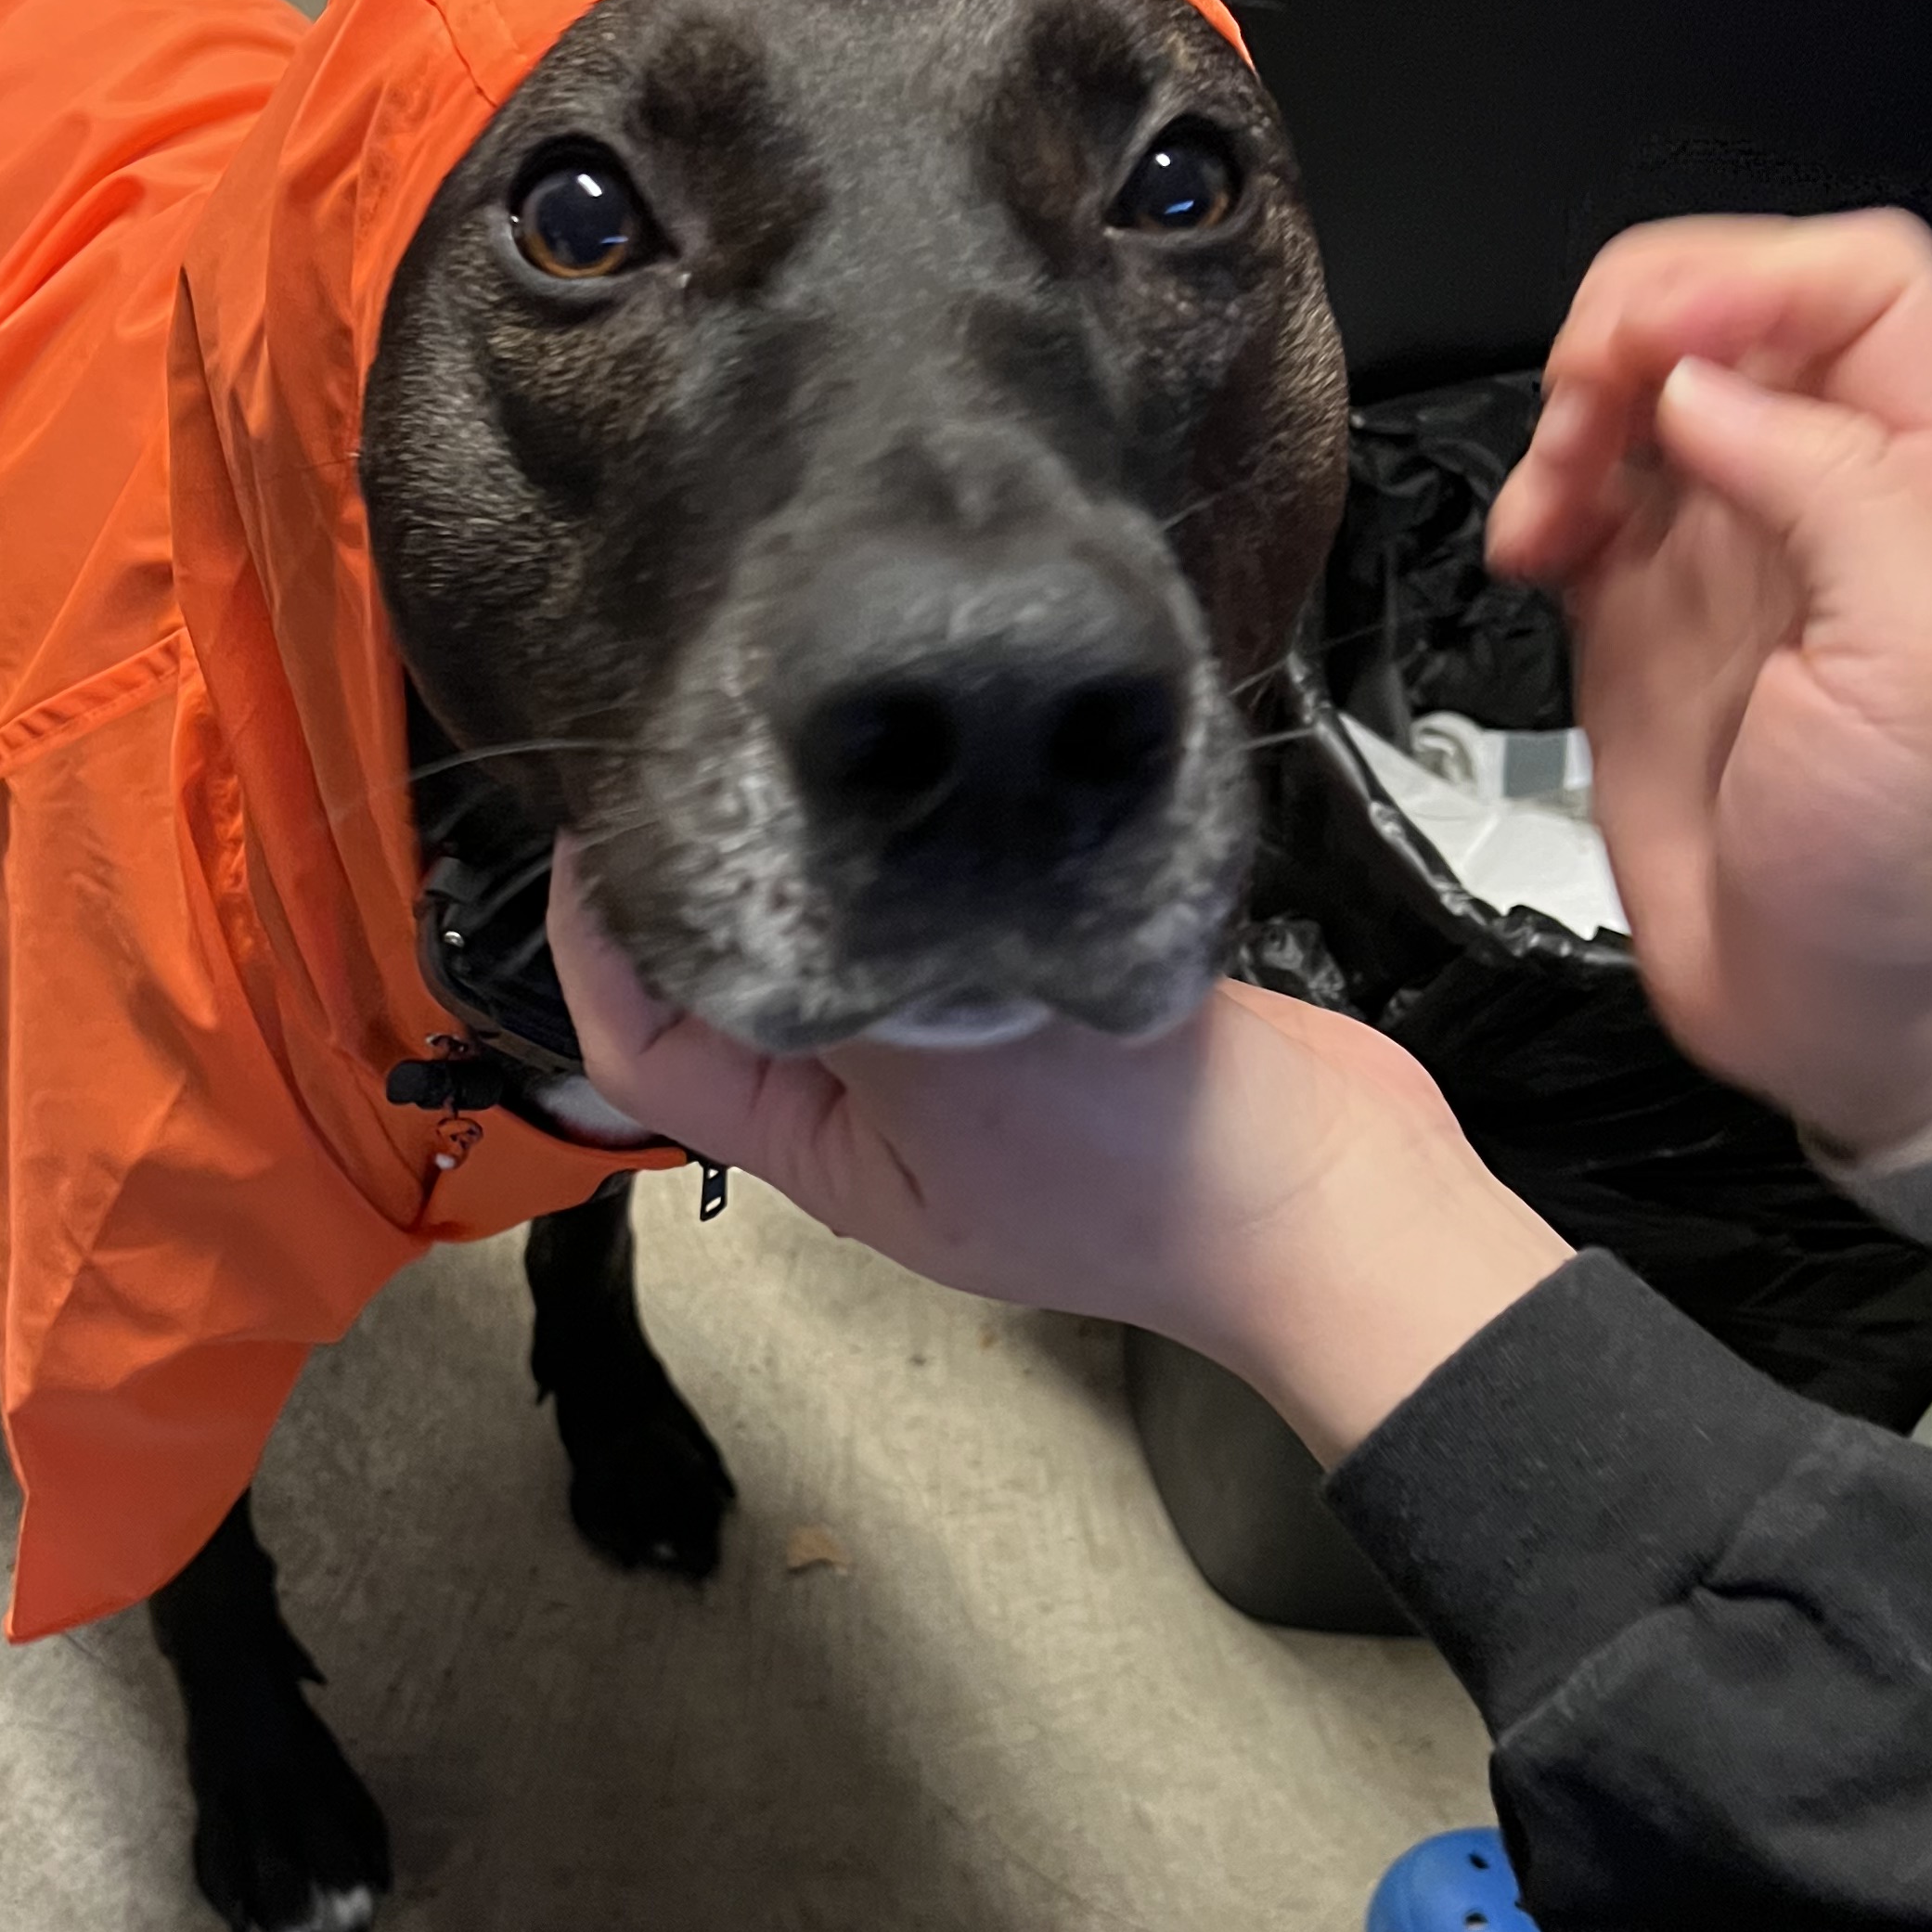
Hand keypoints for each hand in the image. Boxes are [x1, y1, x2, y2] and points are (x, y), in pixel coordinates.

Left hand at [548, 844, 1571, 1465]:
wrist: (1332, 1190)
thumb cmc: (1138, 1159)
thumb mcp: (947, 1060)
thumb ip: (837, 968)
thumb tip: (736, 871)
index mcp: (820, 1152)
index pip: (644, 1043)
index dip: (600, 935)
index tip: (599, 815)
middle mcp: (874, 1116)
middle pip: (740, 994)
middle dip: (714, 888)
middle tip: (700, 741)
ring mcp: (965, 1073)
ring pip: (852, 955)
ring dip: (837, 869)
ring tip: (826, 752)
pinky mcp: (1046, 1028)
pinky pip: (952, 939)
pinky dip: (937, 877)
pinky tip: (956, 798)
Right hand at [1490, 212, 1931, 1160]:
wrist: (1859, 1022)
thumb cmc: (1926, 865)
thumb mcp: (1926, 660)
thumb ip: (1828, 488)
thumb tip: (1700, 385)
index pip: (1856, 285)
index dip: (1748, 281)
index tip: (1660, 350)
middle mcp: (1828, 495)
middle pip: (1724, 316)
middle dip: (1633, 334)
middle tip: (1583, 414)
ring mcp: (1725, 555)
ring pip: (1632, 400)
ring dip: (1565, 419)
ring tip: (1544, 513)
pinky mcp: (1637, 625)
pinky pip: (1575, 506)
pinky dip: (1531, 501)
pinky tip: (1528, 552)